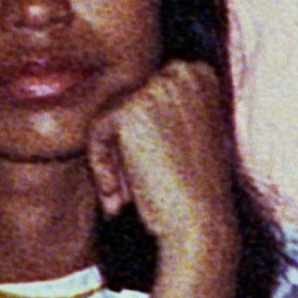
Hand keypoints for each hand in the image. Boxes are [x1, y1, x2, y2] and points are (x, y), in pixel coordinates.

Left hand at [91, 58, 244, 297]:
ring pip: (108, 116)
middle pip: (124, 102)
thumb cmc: (194, 191)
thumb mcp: (184, 135)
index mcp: (201, 74)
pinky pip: (97, 130)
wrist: (200, 225)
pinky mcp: (134, 108)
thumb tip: (120, 97)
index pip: (144, 95)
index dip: (140, 141)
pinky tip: (120, 195)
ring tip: (127, 195)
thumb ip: (160, 109)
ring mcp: (159, 87)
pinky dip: (101, 166)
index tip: (152, 175)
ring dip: (111, 159)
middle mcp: (184, 72)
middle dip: (122, 148)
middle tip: (134, 191)